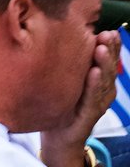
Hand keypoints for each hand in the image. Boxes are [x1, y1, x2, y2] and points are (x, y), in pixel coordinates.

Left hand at [42, 30, 119, 163]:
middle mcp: (102, 89)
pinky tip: (93, 73)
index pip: (107, 58)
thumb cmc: (59, 102)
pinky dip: (94, 85)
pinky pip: (93, 98)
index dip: (110, 44)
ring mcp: (97, 102)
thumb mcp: (65, 79)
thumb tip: (56, 32)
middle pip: (108, 66)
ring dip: (103, 63)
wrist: (58, 137)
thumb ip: (67, 61)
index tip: (107, 29)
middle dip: (109, 49)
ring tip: (101, 49)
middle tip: (107, 35)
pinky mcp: (89, 114)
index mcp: (97, 78)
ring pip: (104, 80)